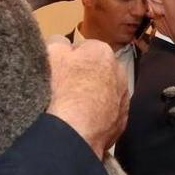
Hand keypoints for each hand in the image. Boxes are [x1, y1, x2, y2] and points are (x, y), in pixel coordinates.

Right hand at [46, 39, 128, 159]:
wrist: (75, 132)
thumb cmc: (62, 89)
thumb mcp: (51, 53)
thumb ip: (58, 42)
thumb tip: (62, 44)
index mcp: (102, 51)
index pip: (83, 48)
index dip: (68, 59)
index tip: (58, 71)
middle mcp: (120, 72)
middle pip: (97, 70)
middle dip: (85, 76)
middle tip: (65, 89)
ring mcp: (123, 98)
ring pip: (105, 92)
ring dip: (93, 96)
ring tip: (74, 108)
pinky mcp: (122, 122)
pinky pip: (108, 114)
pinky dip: (98, 116)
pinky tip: (83, 122)